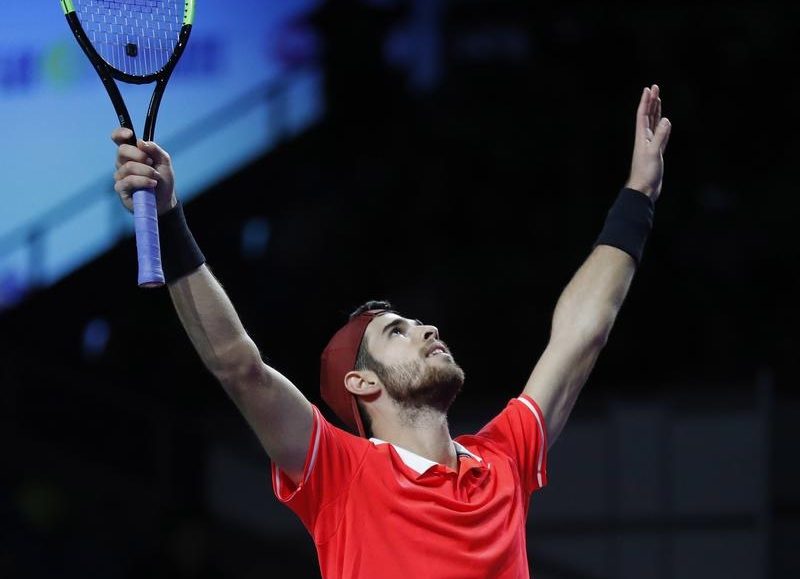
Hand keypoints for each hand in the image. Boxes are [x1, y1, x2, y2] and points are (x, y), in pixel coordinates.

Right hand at [111, 128, 176, 214]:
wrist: (165, 200)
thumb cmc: (163, 179)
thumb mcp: (164, 162)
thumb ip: (155, 150)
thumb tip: (141, 142)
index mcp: (132, 153)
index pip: (118, 139)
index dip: (120, 134)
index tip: (129, 134)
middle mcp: (123, 163)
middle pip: (122, 151)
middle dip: (139, 155)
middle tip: (151, 162)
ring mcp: (120, 176)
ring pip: (127, 167)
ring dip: (145, 171)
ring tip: (156, 177)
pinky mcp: (121, 189)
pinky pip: (128, 181)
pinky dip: (143, 181)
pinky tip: (152, 184)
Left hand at [625, 84, 670, 201]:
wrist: (644, 189)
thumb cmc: (646, 173)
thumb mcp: (653, 153)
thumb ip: (660, 136)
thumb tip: (666, 120)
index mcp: (642, 137)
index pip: (643, 114)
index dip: (646, 101)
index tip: (649, 89)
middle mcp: (644, 139)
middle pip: (648, 116)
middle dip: (651, 102)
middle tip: (655, 88)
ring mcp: (650, 145)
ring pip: (654, 123)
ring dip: (656, 111)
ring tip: (658, 100)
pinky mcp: (656, 152)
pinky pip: (660, 135)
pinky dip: (663, 126)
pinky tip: (665, 123)